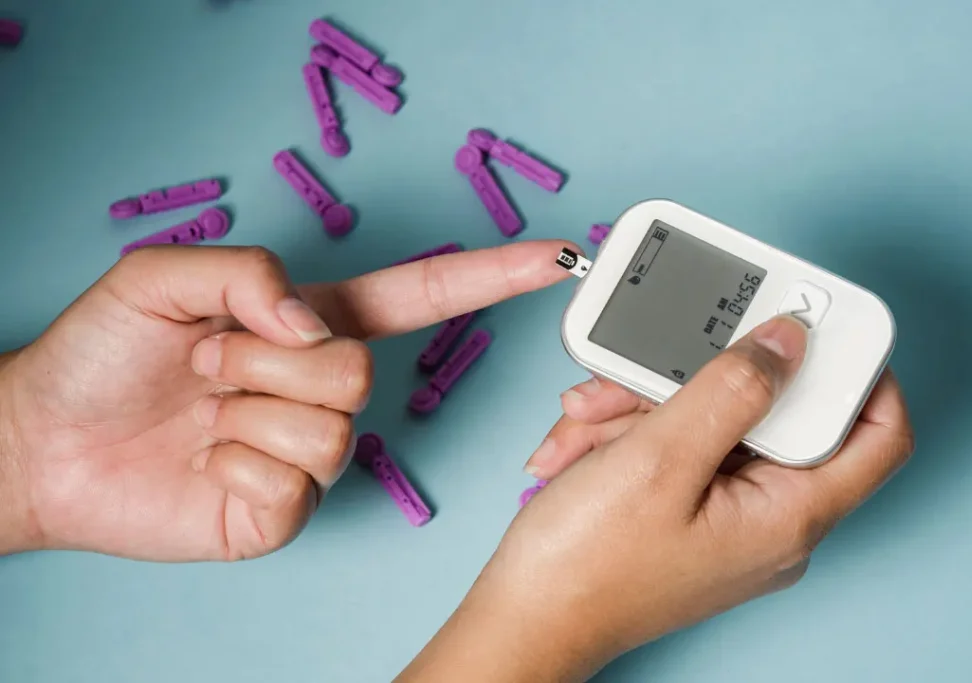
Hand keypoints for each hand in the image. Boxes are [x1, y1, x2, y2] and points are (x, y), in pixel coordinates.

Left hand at [0, 241, 575, 560]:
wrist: (46, 442)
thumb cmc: (101, 354)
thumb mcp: (161, 275)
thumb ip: (251, 275)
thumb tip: (315, 325)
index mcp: (312, 324)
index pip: (420, 296)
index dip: (488, 275)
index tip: (552, 256)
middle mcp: (321, 387)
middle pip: (358, 372)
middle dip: (266, 361)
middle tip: (209, 363)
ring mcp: (308, 452)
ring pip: (327, 429)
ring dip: (244, 410)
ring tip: (204, 409)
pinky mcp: (287, 508)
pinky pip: (290, 481)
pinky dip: (231, 466)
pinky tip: (204, 461)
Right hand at [399, 316, 913, 682]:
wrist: (525, 615)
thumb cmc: (586, 564)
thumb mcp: (659, 458)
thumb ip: (731, 391)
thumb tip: (788, 341)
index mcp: (788, 515)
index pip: (878, 432)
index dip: (859, 370)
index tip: (816, 323)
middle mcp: (769, 519)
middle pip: (770, 416)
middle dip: (697, 381)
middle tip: (642, 373)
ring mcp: (727, 517)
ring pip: (713, 423)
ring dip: (645, 407)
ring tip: (588, 422)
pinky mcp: (689, 511)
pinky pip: (680, 447)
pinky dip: (632, 433)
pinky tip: (583, 444)